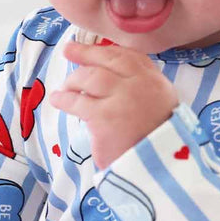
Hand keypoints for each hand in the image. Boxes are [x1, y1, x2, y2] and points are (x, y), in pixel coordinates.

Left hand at [50, 40, 178, 169]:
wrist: (161, 170)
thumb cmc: (157, 143)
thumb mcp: (161, 109)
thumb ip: (142, 91)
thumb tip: (111, 76)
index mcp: (157, 83)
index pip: (130, 57)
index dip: (106, 51)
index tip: (91, 49)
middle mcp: (141, 86)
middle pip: (108, 61)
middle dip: (86, 53)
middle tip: (69, 50)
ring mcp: (122, 100)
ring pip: (91, 77)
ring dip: (74, 80)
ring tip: (64, 88)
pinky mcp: (104, 117)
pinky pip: (78, 102)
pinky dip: (64, 99)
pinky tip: (58, 100)